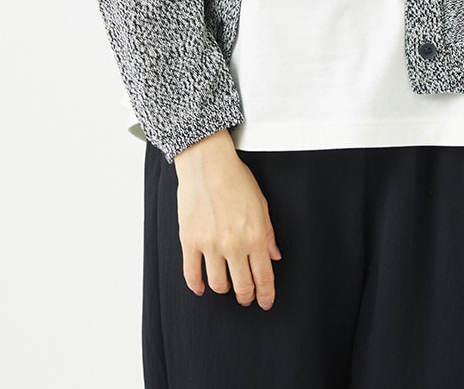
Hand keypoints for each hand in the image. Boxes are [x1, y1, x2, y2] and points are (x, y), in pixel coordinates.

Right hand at [174, 129, 282, 310]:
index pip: (263, 276)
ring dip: (224, 289)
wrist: (208, 163)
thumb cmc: (235, 178)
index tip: (265, 301)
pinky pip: (191, 274)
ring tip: (226, 286)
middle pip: (242, 285)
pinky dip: (196, 285)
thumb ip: (268, 233)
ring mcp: (210, 244)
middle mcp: (233, 244)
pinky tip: (201, 287)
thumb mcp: (261, 204)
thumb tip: (274, 256)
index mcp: (254, 235)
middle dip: (246, 296)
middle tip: (247, 297)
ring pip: (218, 284)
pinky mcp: (189, 241)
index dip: (266, 294)